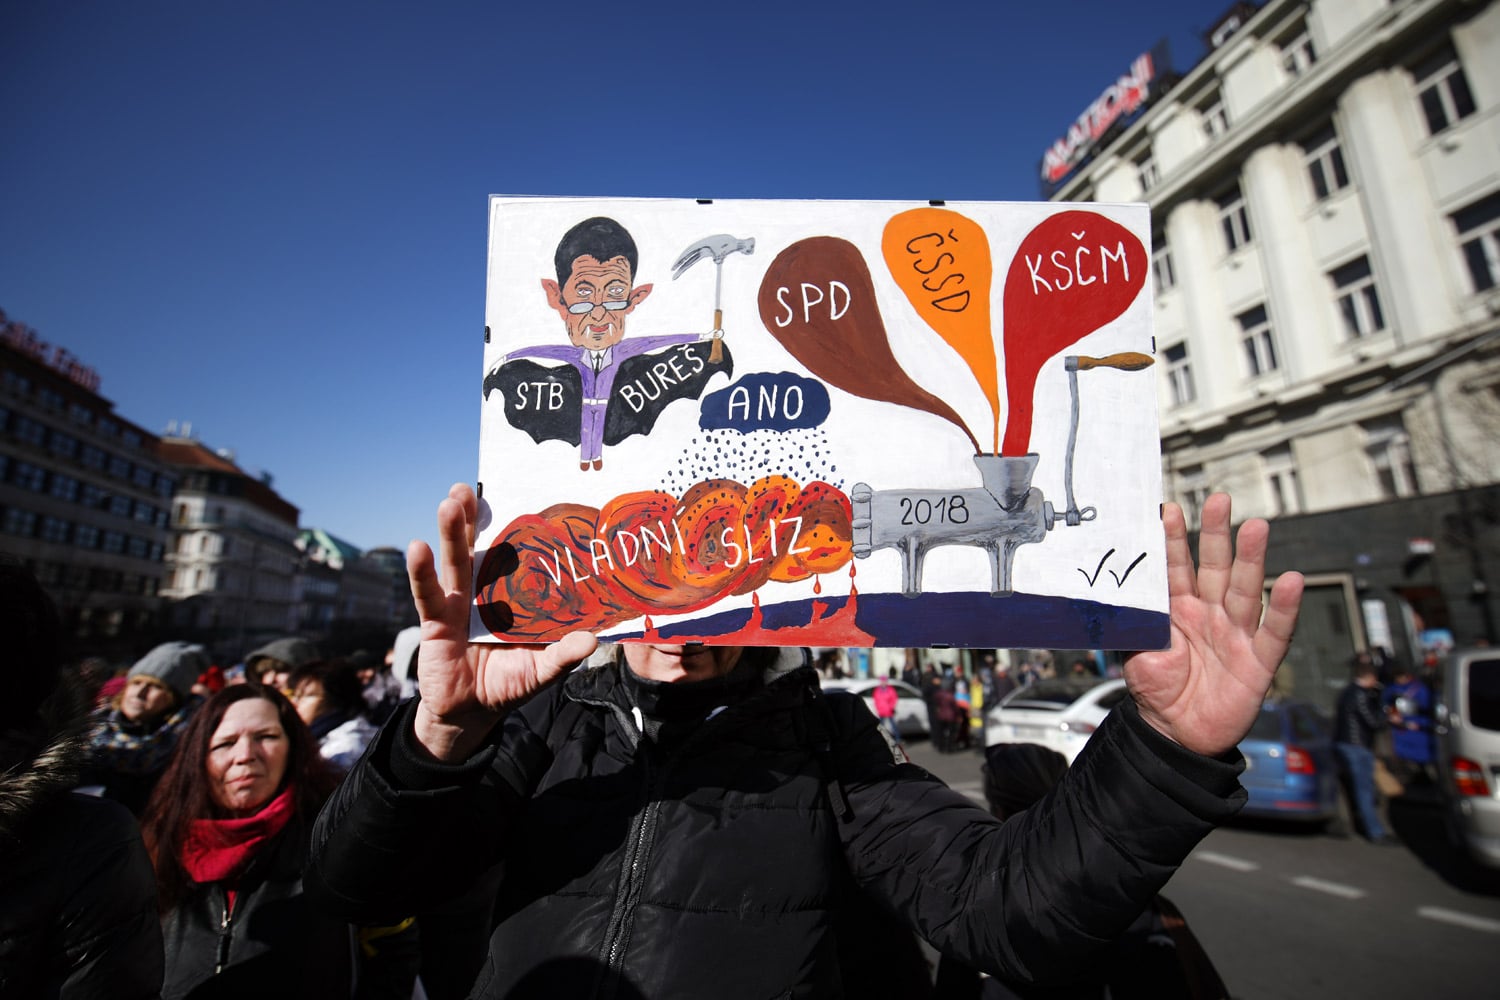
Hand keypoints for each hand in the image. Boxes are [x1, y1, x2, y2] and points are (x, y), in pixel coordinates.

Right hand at [406, 483, 596, 760]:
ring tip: (451, 502)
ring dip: (452, 531)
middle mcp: (481, 591)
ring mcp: (456, 603)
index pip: (511, 553)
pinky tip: (417, 546)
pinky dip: (421, 571)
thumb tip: (593, 640)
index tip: (518, 493)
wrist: (471, 713)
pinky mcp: (434, 621)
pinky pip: (428, 593)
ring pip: (455, 561)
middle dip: (474, 516)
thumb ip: (562, 655)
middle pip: (478, 546)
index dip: (512, 526)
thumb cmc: (509, 683)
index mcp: (509, 594)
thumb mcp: (541, 670)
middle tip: (470, 487)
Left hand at [1125, 493, 1303, 756]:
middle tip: (1219, 501)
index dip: (1173, 541)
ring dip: (1252, 559)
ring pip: (1246, 590)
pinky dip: (1284, 608)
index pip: (1175, 568)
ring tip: (1256, 527)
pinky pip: (1274, 632)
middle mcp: (1209, 615)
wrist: (1176, 734)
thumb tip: (1120, 595)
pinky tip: (1291, 581)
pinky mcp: (1258, 661)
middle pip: (1216, 568)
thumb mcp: (1135, 655)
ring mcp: (1235, 634)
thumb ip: (1135, 625)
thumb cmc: (1157, 692)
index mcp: (1177, 610)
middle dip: (1217, 535)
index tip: (1167, 511)